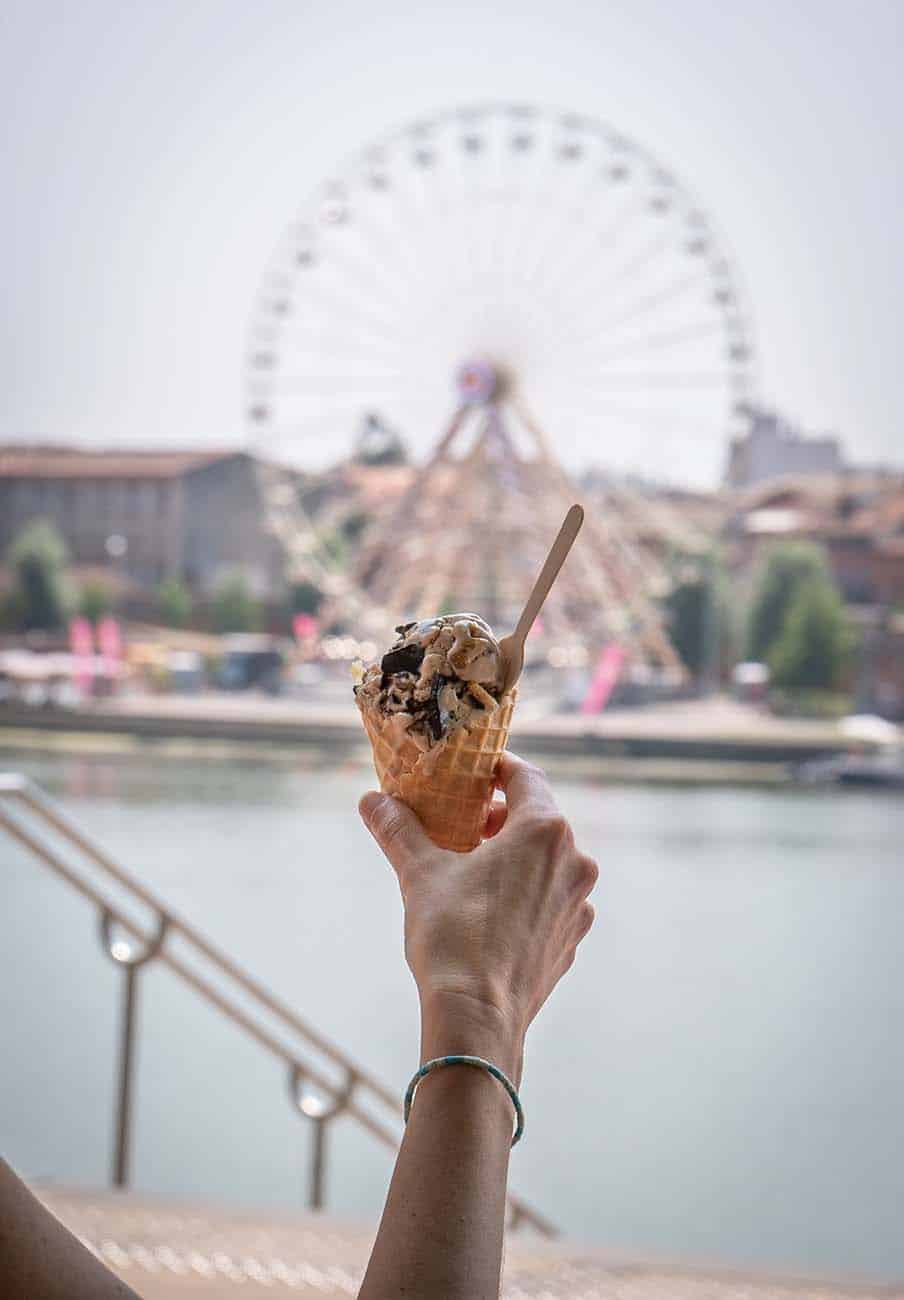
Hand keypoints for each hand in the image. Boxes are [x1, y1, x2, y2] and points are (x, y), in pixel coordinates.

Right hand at [359, 753, 597, 1083]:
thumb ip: (399, 829)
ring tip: (471, 870)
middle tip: (460, 825)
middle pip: (537, 819)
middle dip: (498, 817)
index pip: (525, 776)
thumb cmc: (453, 936)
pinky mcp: (570, 940)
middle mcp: (574, 862)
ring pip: (546, 862)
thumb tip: (372, 800)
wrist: (478, 1020)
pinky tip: (489, 912)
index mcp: (544, 831)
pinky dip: (524, 894)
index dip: (495, 769)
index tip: (470, 775)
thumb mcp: (420, 873)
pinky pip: (549, 900)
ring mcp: (577, 905)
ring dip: (513, 857)